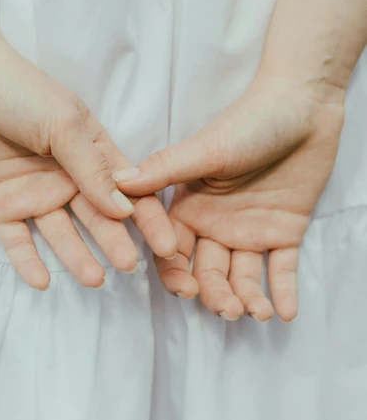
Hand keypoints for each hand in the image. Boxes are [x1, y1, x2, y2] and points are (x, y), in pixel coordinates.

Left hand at [0, 34, 176, 288]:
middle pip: (97, 217)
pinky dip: (28, 261)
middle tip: (129, 266)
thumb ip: (92, 168)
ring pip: (60, 233)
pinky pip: (17, 240)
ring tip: (94, 280)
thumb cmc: (20, 91)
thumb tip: (125, 210)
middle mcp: (66, 178)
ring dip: (76, 256)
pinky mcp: (0, 205)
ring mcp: (33, 193)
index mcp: (91, 152)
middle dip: (115, 241)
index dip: (147, 217)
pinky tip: (43, 282)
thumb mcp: (64, 124)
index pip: (127, 190)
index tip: (166, 244)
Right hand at [116, 75, 344, 320]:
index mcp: (189, 206)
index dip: (176, 272)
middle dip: (214, 294)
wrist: (303, 106)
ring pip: (242, 276)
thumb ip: (164, 170)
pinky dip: (283, 292)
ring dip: (246, 299)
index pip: (172, 250)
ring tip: (255, 313)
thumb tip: (116, 183)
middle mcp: (215, 224)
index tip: (186, 289)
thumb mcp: (206, 149)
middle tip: (228, 310)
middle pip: (207, 271)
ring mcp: (250, 230)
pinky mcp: (285, 232)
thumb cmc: (249, 122)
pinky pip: (282, 269)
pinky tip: (284, 313)